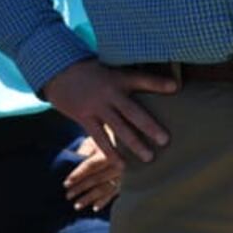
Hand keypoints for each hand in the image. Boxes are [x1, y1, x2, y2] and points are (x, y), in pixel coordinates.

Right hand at [39, 59, 177, 161]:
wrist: (57, 72)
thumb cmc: (91, 72)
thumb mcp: (110, 68)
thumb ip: (131, 78)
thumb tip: (162, 82)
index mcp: (117, 78)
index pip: (140, 79)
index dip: (157, 82)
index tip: (175, 87)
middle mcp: (108, 94)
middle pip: (131, 111)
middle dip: (149, 126)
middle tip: (165, 140)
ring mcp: (95, 107)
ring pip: (117, 128)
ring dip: (133, 144)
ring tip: (148, 157)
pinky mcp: (84, 118)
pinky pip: (99, 138)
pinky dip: (110, 152)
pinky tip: (121, 165)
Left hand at [62, 136, 122, 212]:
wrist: (129, 143)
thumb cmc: (106, 140)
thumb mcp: (94, 141)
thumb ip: (84, 151)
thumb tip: (73, 162)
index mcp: (109, 154)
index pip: (90, 166)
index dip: (77, 175)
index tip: (65, 183)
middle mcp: (118, 166)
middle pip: (96, 179)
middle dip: (81, 188)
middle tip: (68, 196)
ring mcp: (123, 176)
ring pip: (104, 189)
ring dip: (90, 198)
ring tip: (77, 206)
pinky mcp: (126, 183)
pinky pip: (114, 194)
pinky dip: (104, 201)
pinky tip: (94, 208)